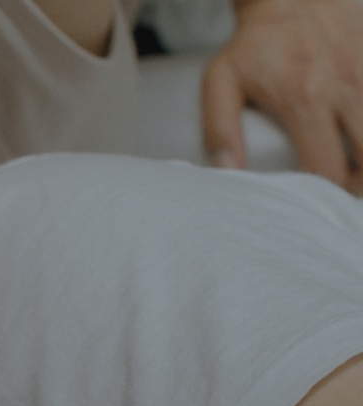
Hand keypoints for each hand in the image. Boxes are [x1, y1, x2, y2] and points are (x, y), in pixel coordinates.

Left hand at [203, 0, 362, 191]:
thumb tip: (227, 173)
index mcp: (305, 99)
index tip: (316, 202)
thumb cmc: (255, 41)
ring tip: (356, 171)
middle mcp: (346, 87)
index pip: (327, 168)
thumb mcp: (222, 81)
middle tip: (344, 192)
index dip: (325, 194)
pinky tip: (360, 139)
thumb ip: (219, 129)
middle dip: (359, 185)